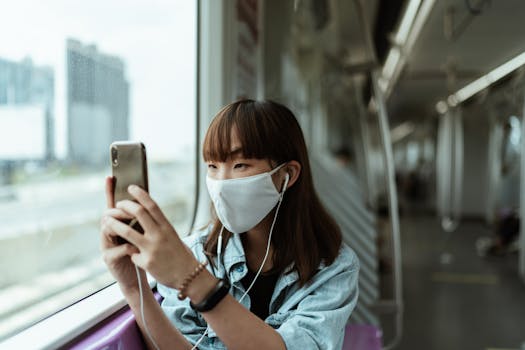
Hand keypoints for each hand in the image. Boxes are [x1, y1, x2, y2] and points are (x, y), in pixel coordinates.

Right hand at [100, 176, 142, 293]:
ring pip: (108, 229)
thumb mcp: (141, 235)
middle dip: (118, 210)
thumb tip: (144, 201)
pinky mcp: (109, 259)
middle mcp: (109, 233)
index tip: (110, 177)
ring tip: (129, 224)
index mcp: (118, 225)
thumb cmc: (140, 255)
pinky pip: (116, 249)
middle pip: (108, 214)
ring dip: (120, 225)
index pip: (113, 205)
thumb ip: (140, 220)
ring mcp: (107, 246)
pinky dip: (127, 247)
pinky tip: (136, 249)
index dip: (110, 191)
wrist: (136, 279)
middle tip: (127, 207)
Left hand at [104, 184, 197, 287]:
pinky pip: (131, 253)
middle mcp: (159, 235)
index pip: (152, 205)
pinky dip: (130, 253)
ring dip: (114, 224)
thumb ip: (159, 227)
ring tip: (107, 221)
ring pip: (127, 231)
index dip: (140, 194)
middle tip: (117, 204)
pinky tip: (133, 256)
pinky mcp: (146, 262)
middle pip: (139, 213)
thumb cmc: (180, 255)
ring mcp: (152, 248)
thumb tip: (145, 215)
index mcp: (167, 227)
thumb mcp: (172, 236)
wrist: (188, 276)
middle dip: (124, 206)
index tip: (131, 187)